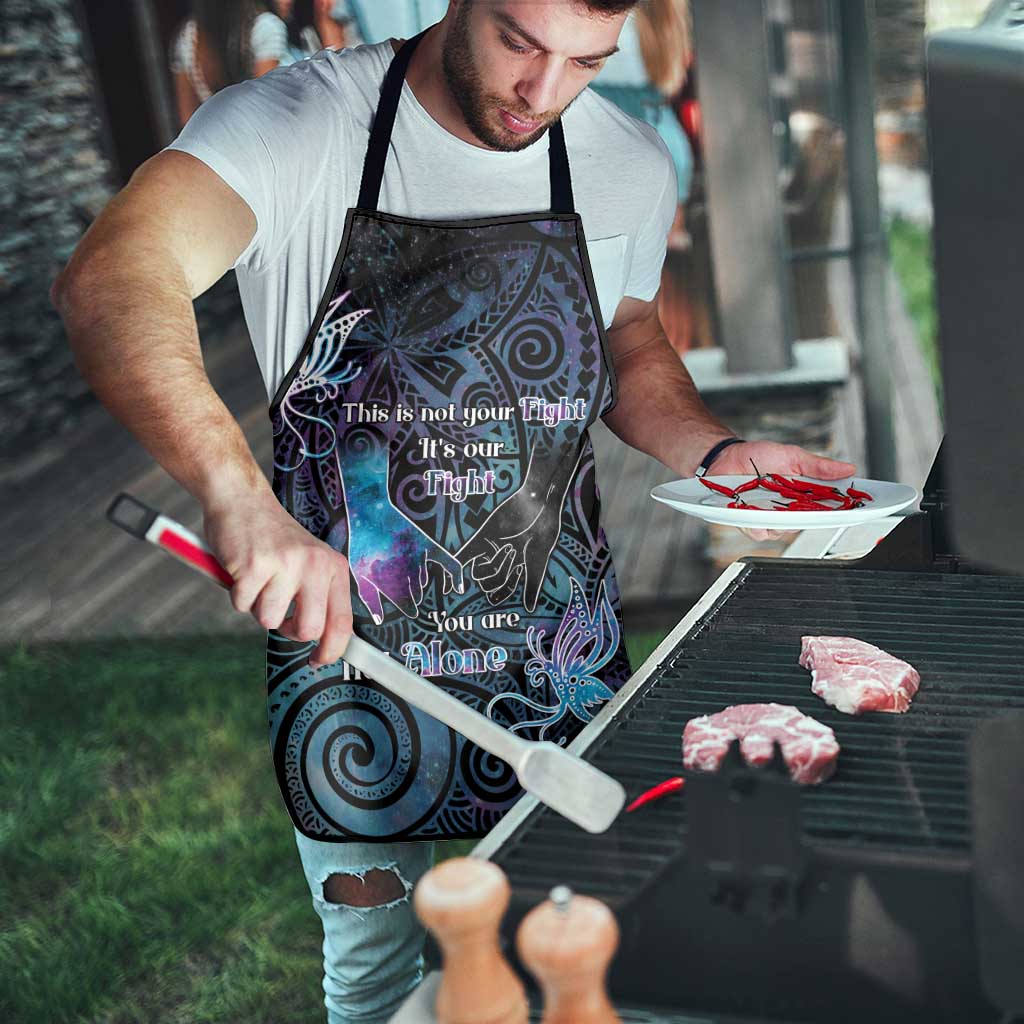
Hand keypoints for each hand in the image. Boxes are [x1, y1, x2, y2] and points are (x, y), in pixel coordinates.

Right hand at [202, 488, 352, 665]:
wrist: (242, 500)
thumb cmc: (274, 539)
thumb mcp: (309, 561)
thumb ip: (318, 596)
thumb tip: (323, 642)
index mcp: (333, 567)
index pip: (342, 621)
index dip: (331, 649)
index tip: (319, 660)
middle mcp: (315, 565)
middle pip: (308, 629)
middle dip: (289, 630)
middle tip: (279, 612)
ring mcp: (285, 564)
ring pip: (269, 621)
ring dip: (258, 607)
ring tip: (259, 579)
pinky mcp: (254, 566)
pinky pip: (242, 606)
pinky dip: (238, 595)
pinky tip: (243, 570)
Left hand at [457, 446, 576, 612]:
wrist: (538, 502)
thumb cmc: (544, 530)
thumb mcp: (540, 559)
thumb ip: (532, 585)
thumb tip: (529, 610)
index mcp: (517, 567)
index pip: (504, 591)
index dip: (503, 593)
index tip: (503, 590)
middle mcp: (501, 560)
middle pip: (491, 584)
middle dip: (503, 573)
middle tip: (516, 553)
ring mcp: (489, 549)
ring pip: (479, 574)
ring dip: (494, 565)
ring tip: (508, 547)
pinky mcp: (480, 538)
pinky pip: (462, 557)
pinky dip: (453, 571)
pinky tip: (446, 587)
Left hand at [709, 440, 856, 541]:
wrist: (726, 458)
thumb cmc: (758, 457)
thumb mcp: (792, 456)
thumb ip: (818, 466)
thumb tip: (848, 468)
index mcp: (803, 495)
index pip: (829, 507)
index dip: (844, 510)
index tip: (858, 508)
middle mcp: (789, 510)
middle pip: (809, 522)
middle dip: (814, 517)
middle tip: (814, 506)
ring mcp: (770, 518)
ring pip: (784, 530)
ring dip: (782, 519)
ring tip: (776, 503)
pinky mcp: (750, 523)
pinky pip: (760, 532)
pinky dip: (759, 523)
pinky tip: (755, 512)